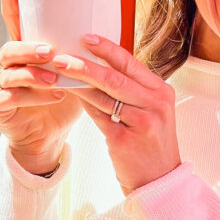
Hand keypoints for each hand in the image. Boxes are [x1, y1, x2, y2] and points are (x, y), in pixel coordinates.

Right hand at [0, 0, 82, 173]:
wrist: (49, 139)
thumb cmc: (62, 101)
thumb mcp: (73, 72)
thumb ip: (78, 50)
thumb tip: (108, 23)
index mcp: (23, 50)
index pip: (14, 18)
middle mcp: (4, 63)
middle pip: (9, 46)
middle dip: (28, 46)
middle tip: (49, 50)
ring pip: (8, 72)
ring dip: (33, 74)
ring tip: (55, 78)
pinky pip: (8, 97)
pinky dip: (33, 96)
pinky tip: (53, 95)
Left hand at [50, 34, 180, 194]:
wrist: (160, 182)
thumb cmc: (150, 144)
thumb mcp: (150, 112)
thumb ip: (131, 90)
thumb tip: (98, 66)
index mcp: (161, 92)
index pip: (131, 63)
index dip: (107, 48)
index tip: (86, 37)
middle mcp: (155, 104)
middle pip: (115, 77)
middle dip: (85, 64)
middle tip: (62, 55)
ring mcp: (141, 122)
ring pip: (103, 95)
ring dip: (77, 81)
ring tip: (58, 71)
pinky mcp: (124, 140)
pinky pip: (97, 116)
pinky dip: (82, 103)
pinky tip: (67, 94)